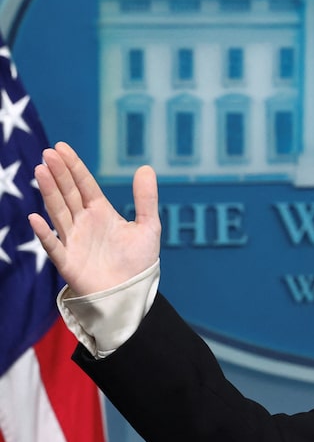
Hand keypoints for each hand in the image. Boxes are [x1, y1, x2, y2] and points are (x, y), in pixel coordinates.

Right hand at [28, 141, 160, 296]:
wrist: (132, 293)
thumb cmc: (138, 262)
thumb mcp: (148, 226)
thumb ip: (146, 199)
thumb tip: (146, 168)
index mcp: (100, 212)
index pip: (84, 184)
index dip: (73, 166)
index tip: (60, 147)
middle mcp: (83, 222)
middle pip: (68, 193)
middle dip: (59, 173)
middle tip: (48, 153)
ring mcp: (73, 240)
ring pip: (58, 212)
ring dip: (49, 193)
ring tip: (41, 172)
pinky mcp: (68, 261)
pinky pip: (53, 245)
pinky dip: (44, 233)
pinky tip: (36, 217)